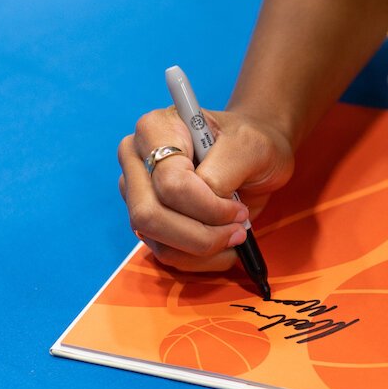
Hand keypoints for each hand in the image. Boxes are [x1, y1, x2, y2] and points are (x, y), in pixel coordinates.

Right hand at [117, 108, 293, 271]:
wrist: (251, 155)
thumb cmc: (249, 144)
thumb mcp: (251, 146)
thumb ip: (225, 168)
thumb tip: (207, 197)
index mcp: (155, 130)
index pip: (169, 182)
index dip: (208, 206)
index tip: (239, 210)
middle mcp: (136, 161)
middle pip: (150, 215)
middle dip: (201, 234)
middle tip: (238, 230)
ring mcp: (137, 194)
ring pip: (155, 239)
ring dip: (203, 248)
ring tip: (235, 236)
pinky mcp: (147, 222)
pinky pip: (165, 252)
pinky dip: (200, 258)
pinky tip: (224, 246)